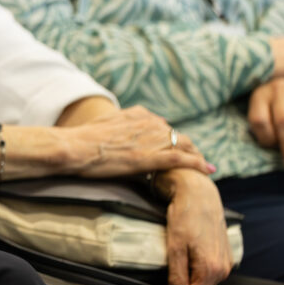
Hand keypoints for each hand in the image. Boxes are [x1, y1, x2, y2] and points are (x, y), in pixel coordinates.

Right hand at [65, 105, 212, 177]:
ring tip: (204, 165)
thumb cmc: (81, 139)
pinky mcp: (152, 158)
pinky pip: (183, 160)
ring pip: (185, 145)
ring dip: (196, 154)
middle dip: (188, 146)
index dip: (171, 137)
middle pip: (177, 134)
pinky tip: (208, 170)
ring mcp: (152, 140)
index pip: (162, 125)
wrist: (74, 146)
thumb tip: (119, 127)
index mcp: (137, 115)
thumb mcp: (102, 123)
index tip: (175, 146)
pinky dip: (198, 164)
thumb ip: (118, 122)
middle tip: (194, 158)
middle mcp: (149, 123)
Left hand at [157, 169, 231, 284]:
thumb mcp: (175, 247)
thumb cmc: (184, 216)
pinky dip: (197, 272)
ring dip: (190, 283)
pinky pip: (210, 273)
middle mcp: (223, 270)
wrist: (200, 193)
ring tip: (175, 267)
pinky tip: (187, 258)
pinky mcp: (225, 256)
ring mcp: (226, 263)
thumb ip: (177, 278)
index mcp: (211, 270)